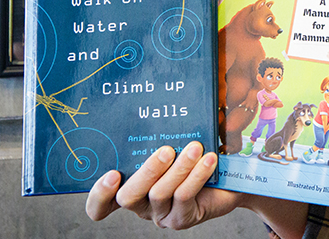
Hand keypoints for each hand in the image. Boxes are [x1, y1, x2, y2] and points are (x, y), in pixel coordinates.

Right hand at [85, 141, 239, 229]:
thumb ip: (161, 137)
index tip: (111, 174)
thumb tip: (159, 109)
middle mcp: (140, 204)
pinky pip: (184, 197)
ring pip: (159, 194)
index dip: (99, 194)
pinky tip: (209, 159)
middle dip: (146, 172)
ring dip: (178, 168)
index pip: (101, 203)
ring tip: (194, 148)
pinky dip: (197, 175)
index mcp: (131, 186)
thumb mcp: (175, 144)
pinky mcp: (181, 219)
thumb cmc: (196, 156)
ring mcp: (160, 214)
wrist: (229, 177)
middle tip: (165, 150)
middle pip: (128, 196)